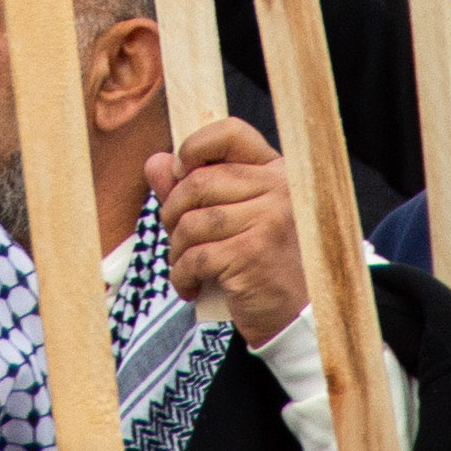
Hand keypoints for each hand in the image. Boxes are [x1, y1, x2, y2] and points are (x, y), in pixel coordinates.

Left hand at [152, 118, 308, 348]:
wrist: (296, 317)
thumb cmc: (262, 264)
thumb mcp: (232, 220)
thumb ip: (192, 189)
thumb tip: (154, 162)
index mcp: (276, 172)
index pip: (231, 132)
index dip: (194, 146)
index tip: (179, 171)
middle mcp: (278, 190)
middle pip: (198, 182)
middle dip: (172, 213)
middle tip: (176, 238)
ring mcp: (268, 220)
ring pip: (192, 222)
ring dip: (176, 248)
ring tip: (185, 266)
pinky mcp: (253, 254)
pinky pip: (195, 256)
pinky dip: (181, 275)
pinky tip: (190, 286)